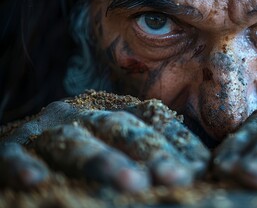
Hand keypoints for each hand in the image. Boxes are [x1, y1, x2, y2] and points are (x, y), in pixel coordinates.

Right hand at [0, 93, 209, 191]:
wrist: (23, 135)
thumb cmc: (81, 140)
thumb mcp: (115, 136)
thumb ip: (149, 143)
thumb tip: (198, 164)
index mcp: (112, 110)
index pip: (151, 121)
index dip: (176, 142)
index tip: (200, 167)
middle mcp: (84, 114)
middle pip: (120, 129)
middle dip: (149, 152)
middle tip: (175, 177)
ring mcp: (48, 129)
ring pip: (77, 142)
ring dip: (104, 162)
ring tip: (132, 183)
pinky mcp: (14, 146)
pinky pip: (16, 154)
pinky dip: (24, 166)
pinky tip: (37, 180)